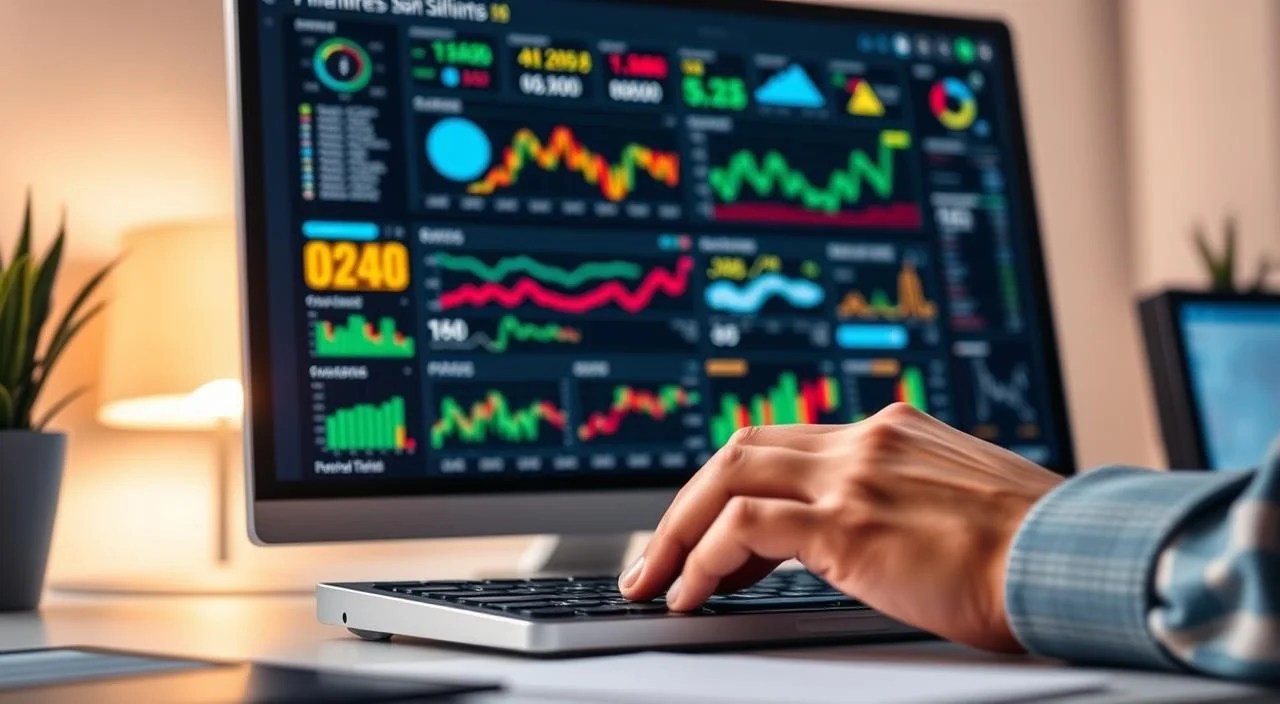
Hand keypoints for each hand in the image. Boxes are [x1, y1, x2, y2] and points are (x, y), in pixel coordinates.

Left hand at [619, 403, 1063, 651]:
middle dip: (688, 502)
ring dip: (679, 530)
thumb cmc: (1039, 552)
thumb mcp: (965, 507)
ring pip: (727, 477)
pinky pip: (743, 529)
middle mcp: (867, 441)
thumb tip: (876, 540)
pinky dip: (704, 558)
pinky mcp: (847, 523)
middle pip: (741, 448)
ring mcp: (854, 476)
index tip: (708, 529)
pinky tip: (692, 593)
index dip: (734, 484)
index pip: (786, 443)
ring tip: (656, 579)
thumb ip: (909, 502)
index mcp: (893, 433)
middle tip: (658, 553)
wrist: (1080, 562)